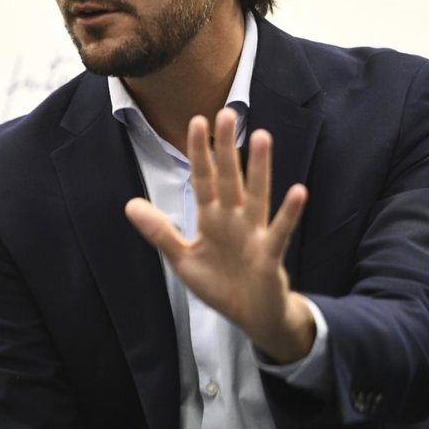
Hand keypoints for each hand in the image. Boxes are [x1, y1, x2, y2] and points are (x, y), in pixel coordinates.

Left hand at [124, 108, 314, 363]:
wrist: (250, 316)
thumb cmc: (220, 284)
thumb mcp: (183, 259)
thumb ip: (160, 232)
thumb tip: (129, 205)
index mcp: (212, 218)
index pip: (203, 179)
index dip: (199, 152)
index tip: (196, 121)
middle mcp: (234, 218)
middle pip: (229, 178)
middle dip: (225, 148)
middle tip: (226, 113)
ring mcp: (254, 233)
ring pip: (256, 194)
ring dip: (259, 167)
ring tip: (261, 136)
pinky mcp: (270, 253)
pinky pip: (280, 230)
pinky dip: (289, 212)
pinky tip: (299, 191)